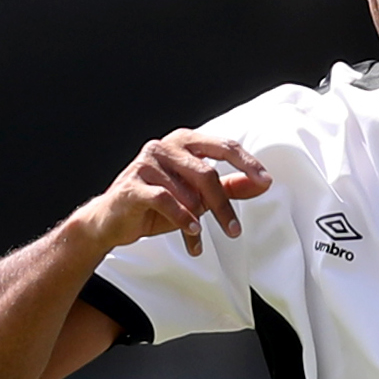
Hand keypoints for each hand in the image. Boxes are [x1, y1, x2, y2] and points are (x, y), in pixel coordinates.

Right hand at [75, 132, 271, 258]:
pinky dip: (182, 219)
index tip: (266, 182)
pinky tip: (191, 232)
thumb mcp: (198, 197)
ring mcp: (146, 164)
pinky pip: (165, 200)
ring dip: (197, 219)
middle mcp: (164, 147)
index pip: (223, 146)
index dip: (247, 163)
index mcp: (184, 142)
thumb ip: (229, 188)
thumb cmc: (157, 205)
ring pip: (186, 191)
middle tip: (234, 231)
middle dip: (223, 205)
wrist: (112, 222)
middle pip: (207, 173)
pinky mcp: (132, 185)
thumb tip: (261, 184)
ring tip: (199, 237)